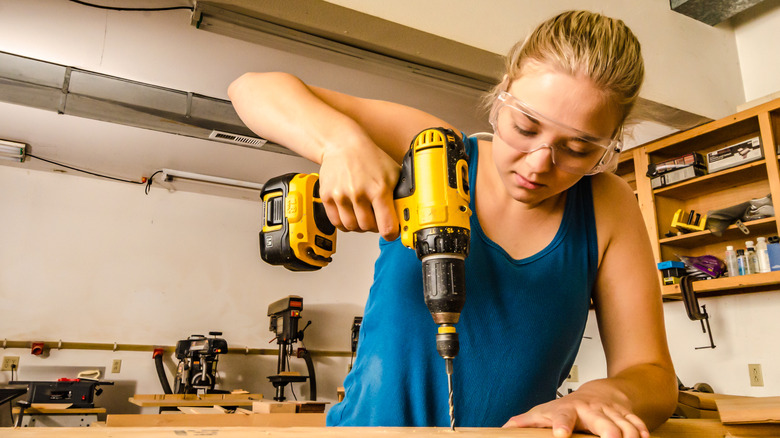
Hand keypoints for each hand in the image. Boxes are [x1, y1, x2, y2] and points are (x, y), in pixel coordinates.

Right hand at [318, 137, 400, 240]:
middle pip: (368, 228)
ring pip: (352, 227)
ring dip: (359, 225)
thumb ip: (400, 194)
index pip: (387, 227)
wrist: (343, 144)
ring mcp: (341, 196)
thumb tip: (406, 212)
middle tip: (376, 217)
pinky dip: (344, 223)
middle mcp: (359, 194)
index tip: (392, 232)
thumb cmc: (369, 157)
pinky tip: (350, 213)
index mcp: (379, 189)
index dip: (391, 233)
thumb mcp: (393, 172)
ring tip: (363, 214)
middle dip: (375, 226)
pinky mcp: (327, 197)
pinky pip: (336, 222)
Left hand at [503, 386, 649, 437]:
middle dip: (608, 431)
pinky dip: (642, 430)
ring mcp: (610, 412)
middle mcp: (590, 410)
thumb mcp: (544, 412)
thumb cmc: (568, 407)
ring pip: (623, 424)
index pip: (562, 416)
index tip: (560, 434)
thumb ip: (526, 421)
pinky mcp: (626, 415)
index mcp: (568, 410)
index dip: (561, 425)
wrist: (599, 392)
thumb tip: (504, 427)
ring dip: (628, 434)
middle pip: (601, 422)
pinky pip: (637, 423)